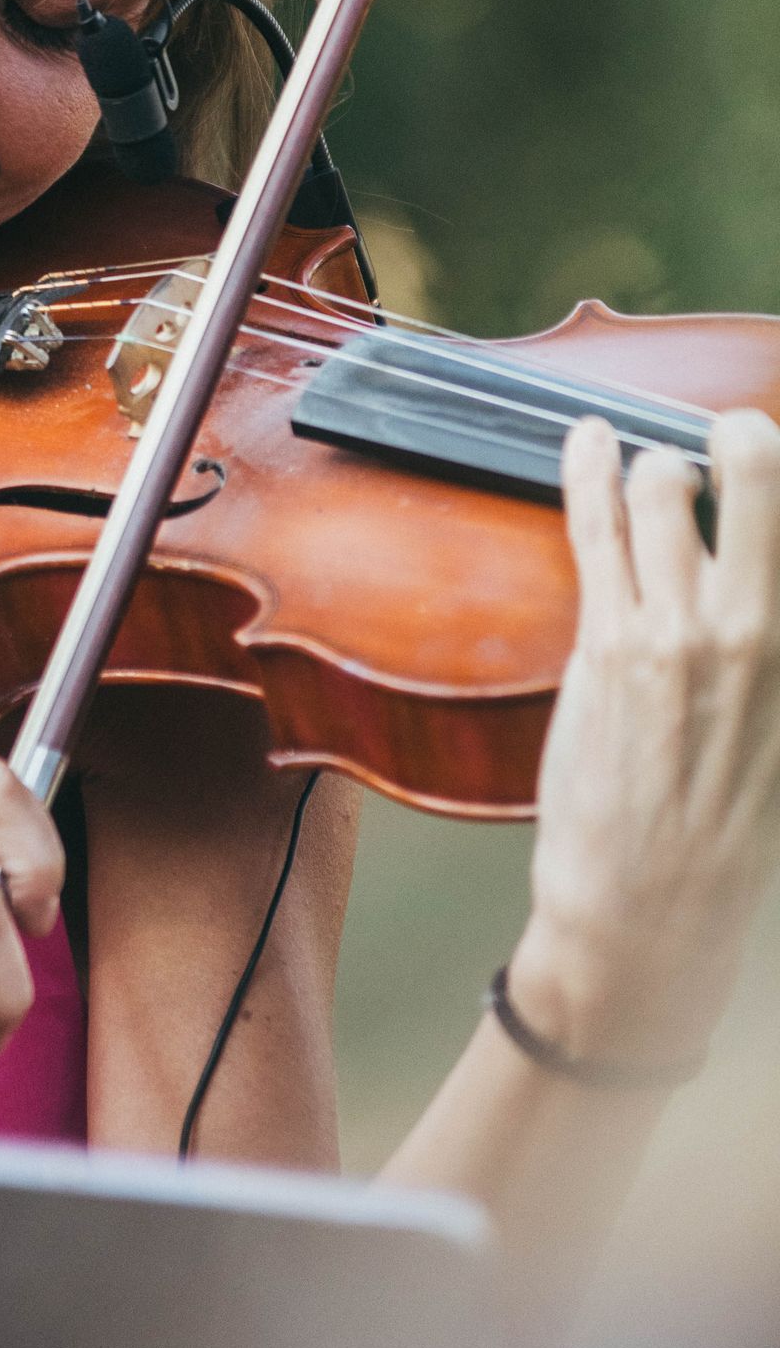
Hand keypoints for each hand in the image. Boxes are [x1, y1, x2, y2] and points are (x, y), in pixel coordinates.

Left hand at [511, 408, 779, 1064]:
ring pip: (666, 490)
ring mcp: (676, 629)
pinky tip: (586, 438)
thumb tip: (755, 605)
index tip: (772, 462)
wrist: (653, 911)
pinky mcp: (607, 639)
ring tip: (657, 467)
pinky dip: (587, 471)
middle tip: (736, 436)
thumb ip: (769, 660)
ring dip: (659, 467)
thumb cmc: (729, 838)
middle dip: (742, 444)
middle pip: (754, 479)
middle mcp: (754, 630)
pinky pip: (596, 528)